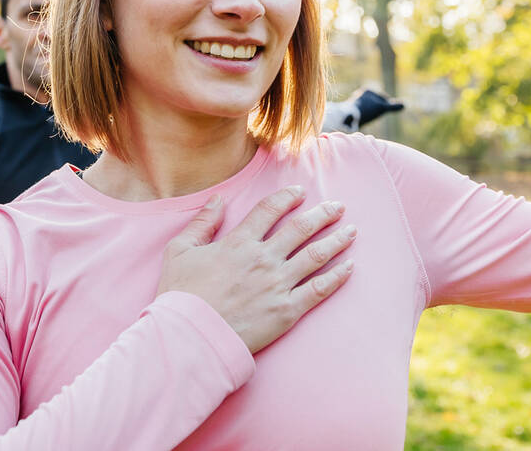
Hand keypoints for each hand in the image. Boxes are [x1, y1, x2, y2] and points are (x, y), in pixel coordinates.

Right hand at [157, 187, 357, 353]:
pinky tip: (349, 267)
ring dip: (336, 240)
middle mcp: (263, 259)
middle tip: (337, 207)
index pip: (269, 210)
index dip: (287, 198)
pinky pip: (319, 289)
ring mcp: (278, 285)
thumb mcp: (179, 251)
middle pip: (300, 229)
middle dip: (322, 214)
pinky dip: (337, 276)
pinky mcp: (287, 311)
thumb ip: (202, 223)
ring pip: (316, 255)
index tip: (301, 192)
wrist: (190, 336)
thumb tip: (218, 199)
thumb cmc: (180, 295)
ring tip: (351, 231)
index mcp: (238, 242)